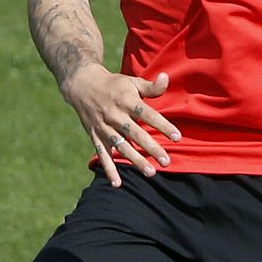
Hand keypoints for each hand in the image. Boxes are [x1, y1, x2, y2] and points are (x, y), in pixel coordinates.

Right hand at [59, 66, 181, 186]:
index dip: (163, 126)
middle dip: (152, 148)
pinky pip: (102, 155)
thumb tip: (167, 77)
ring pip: (122, 147)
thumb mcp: (133, 82)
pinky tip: (118, 184)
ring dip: (135, 161)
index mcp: (127, 101)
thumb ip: (151, 86)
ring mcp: (104, 128)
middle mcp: (115, 116)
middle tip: (167, 161)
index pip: (148, 115)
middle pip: (136, 134)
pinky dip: (109, 170)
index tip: (178, 137)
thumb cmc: (115, 85)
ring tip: (151, 172)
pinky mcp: (95, 137)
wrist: (83, 87)